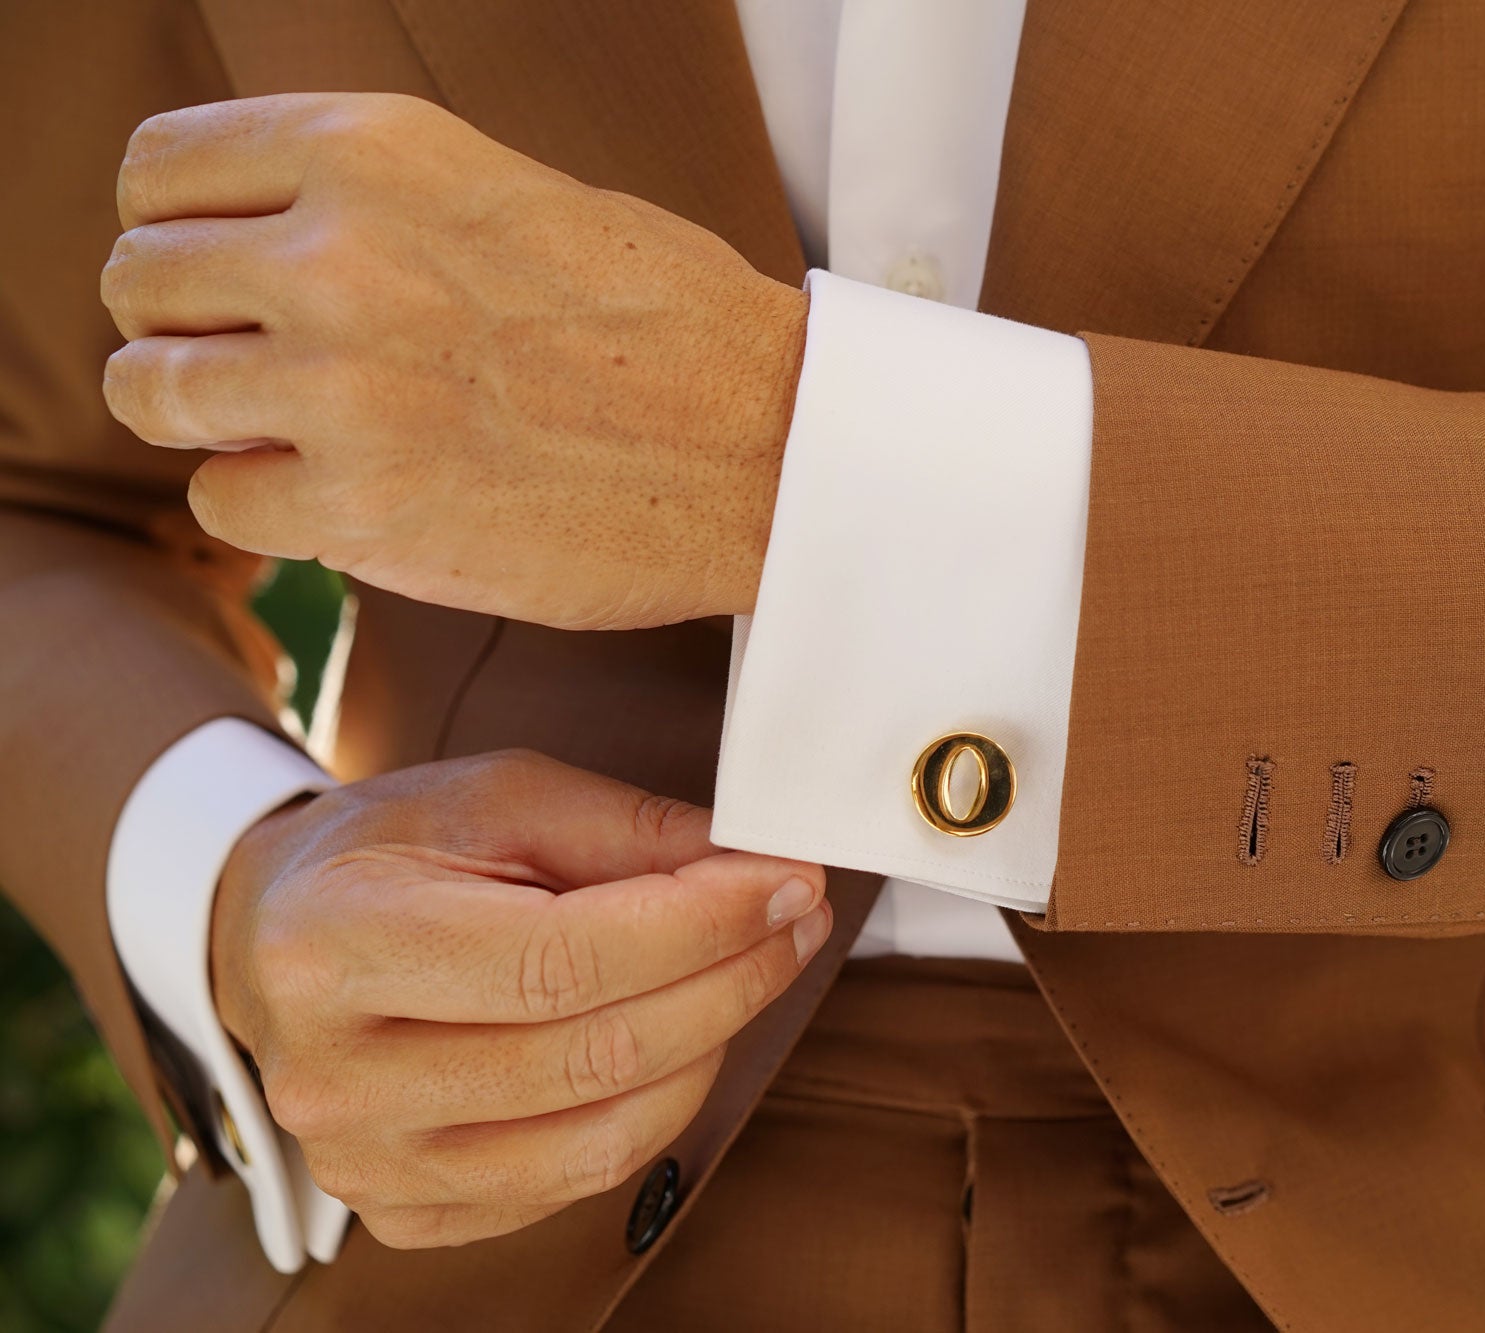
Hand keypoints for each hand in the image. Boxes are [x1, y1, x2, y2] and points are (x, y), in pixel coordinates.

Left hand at [101, 92, 804, 629]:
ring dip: (208, 418)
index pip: (161, 170)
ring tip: (290, 433)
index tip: (216, 276)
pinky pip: (223, 501)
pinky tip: (348, 495)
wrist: (772, 446)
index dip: (176, 230)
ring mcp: (342, 384)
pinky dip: (270, 506)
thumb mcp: (514, 195)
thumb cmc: (669, 326)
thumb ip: (375, 205)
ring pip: (154, 393)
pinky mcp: (362, 506)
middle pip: (137, 280)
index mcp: (376, 150)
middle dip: (183, 328)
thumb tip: (263, 250)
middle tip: (256, 365)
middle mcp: (340, 253)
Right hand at [212, 750, 831, 1248]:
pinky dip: (654, 1109)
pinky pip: (574, 1184)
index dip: (703, 925)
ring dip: (710, 1048)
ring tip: (749, 969)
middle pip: (593, 1055)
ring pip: (601, 1137)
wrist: (271, 934)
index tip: (787, 882)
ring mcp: (365, 1162)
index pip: (563, 959)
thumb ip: (626, 830)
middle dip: (731, 979)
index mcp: (336, 944)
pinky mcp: (403, 1212)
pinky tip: (680, 1037)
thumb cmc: (389, 853)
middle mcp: (335, 1075)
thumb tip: (755, 865)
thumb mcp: (496, 795)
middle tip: (794, 918)